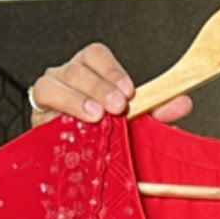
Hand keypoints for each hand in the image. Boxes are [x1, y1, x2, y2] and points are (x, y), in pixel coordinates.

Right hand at [28, 43, 192, 127]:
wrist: (80, 163)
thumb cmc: (106, 133)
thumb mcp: (136, 121)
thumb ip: (157, 111)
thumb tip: (182, 102)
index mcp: (89, 71)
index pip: (94, 56)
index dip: (110, 70)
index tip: (129, 91)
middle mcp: (66, 79)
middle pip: (75, 70)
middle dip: (97, 87)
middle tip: (117, 107)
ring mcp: (49, 99)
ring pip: (51, 86)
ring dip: (75, 100)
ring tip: (95, 117)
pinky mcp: (37, 122)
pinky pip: (39, 115)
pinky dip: (55, 120)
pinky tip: (71, 130)